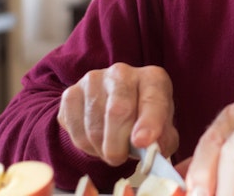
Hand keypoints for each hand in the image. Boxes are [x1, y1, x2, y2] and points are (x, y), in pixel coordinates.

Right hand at [57, 63, 179, 166]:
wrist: (111, 107)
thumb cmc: (142, 121)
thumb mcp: (162, 131)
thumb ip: (162, 140)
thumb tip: (150, 149)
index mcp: (153, 79)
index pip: (153, 99)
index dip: (148, 122)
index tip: (142, 142)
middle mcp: (122, 73)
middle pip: (117, 111)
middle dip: (118, 144)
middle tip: (119, 159)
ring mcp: (93, 80)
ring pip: (94, 126)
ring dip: (102, 148)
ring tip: (110, 148)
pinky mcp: (71, 93)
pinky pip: (75, 129)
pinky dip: (86, 145)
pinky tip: (96, 141)